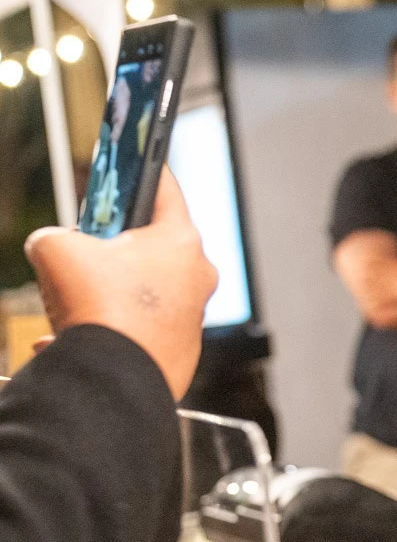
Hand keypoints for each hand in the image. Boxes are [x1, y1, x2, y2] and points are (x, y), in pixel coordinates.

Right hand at [25, 169, 215, 398]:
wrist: (115, 380)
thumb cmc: (99, 307)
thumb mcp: (57, 250)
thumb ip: (54, 237)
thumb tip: (54, 247)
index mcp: (181, 240)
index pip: (165, 188)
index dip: (143, 170)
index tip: (136, 161)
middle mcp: (197, 275)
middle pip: (153, 244)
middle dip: (114, 247)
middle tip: (84, 250)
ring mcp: (193, 315)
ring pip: (143, 291)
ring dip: (106, 293)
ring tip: (74, 304)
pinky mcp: (182, 351)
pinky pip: (138, 330)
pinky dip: (107, 331)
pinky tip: (72, 340)